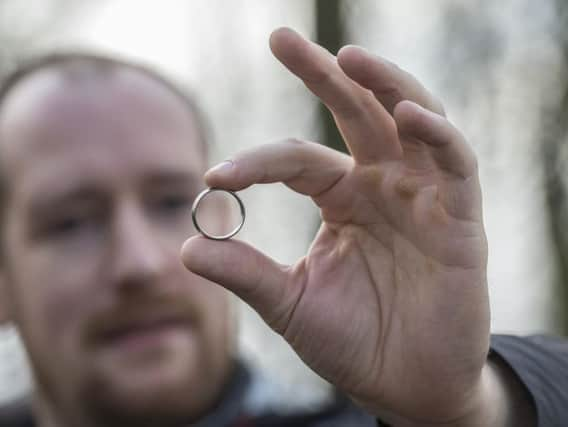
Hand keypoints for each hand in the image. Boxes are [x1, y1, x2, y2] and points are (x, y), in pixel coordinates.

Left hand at [182, 27, 489, 424]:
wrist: (404, 385)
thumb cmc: (351, 341)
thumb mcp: (290, 303)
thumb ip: (245, 272)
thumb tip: (185, 245)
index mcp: (340, 198)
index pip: (295, 160)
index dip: (255, 165)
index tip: (214, 180)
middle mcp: (381, 185)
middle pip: (356, 112)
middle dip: (324, 74)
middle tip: (281, 38)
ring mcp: (423, 196)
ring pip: (411, 121)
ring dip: (386, 85)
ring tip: (349, 58)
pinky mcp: (461, 219)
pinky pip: (454, 164)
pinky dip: (436, 135)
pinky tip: (406, 116)